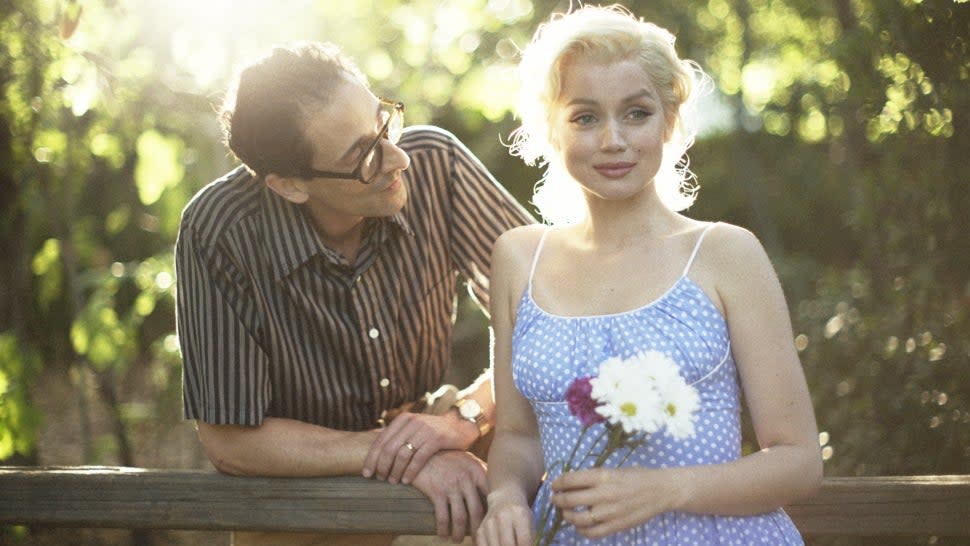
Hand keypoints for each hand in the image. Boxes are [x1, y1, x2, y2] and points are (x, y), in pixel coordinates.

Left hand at [363, 411, 474, 483]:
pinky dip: (410, 471)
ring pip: (402, 454)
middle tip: (379, 479)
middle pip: (389, 448)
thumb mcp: (414, 428)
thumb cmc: (434, 432)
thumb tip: (376, 455)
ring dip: (395, 470)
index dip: (371, 458)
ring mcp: (424, 430)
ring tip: (392, 481)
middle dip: (381, 466)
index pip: (381, 440)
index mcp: (403, 420)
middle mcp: (412, 422)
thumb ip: (398, 437)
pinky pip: (418, 458)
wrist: (461, 425)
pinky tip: (407, 481)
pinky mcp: (437, 439)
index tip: (366, 473)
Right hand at [410, 450, 486, 542]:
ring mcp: (452, 486)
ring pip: (460, 517)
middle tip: (477, 539)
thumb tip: (494, 488)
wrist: (422, 450)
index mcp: (477, 471)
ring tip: (458, 540)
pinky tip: (443, 535)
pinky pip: (443, 517)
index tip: (492, 524)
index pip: (491, 495)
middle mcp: (467, 479)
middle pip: (477, 511)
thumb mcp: (467, 459)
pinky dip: (444, 529)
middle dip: (477, 529)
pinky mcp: (437, 492)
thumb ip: (480, 472)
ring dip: (460, 533)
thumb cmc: (447, 456)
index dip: (492, 512)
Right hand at [475, 490, 533, 545]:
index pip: (524, 540)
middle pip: (508, 544)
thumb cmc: (521, 515)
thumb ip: (530, 539)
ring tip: (509, 545)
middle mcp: (502, 516)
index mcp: (519, 513)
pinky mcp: (480, 531)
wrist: (504, 500)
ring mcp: (489, 523)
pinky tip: (499, 545)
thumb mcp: (530, 522)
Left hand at [551, 467, 680, 538]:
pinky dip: (581, 530)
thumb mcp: (613, 470)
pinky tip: (580, 526)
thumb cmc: (636, 477)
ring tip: (566, 513)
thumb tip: (571, 482)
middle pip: (569, 500)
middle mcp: (604, 494)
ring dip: (567, 516)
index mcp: (602, 476)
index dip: (557, 483)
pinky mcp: (616, 526)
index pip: (570, 480)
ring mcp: (610, 512)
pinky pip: (592, 533)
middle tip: (555, 499)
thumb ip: (593, 477)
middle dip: (557, 500)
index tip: (554, 485)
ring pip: (577, 518)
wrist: (661, 491)